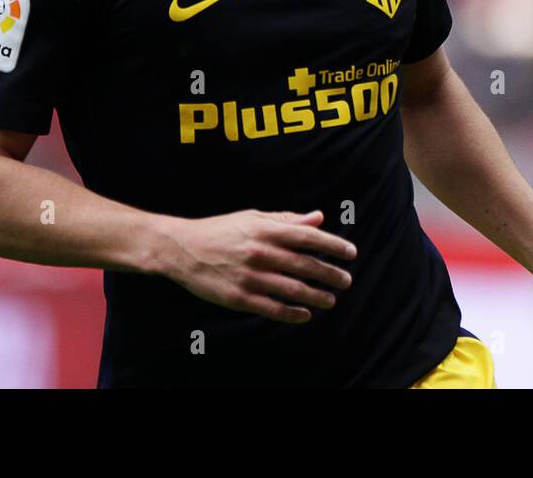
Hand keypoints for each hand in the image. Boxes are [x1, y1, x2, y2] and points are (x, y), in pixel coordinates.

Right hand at [158, 208, 355, 323]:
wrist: (181, 248)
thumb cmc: (221, 230)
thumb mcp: (253, 217)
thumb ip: (286, 219)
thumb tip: (318, 218)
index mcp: (266, 230)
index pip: (309, 238)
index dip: (334, 245)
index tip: (351, 253)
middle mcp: (261, 252)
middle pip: (306, 265)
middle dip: (331, 274)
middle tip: (346, 281)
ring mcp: (250, 276)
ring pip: (294, 290)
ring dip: (317, 296)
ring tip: (331, 300)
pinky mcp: (239, 297)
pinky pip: (273, 309)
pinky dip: (293, 314)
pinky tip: (305, 314)